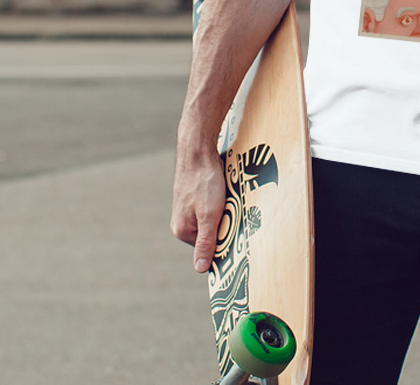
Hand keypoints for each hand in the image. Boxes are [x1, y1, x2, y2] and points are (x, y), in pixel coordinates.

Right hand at [171, 146, 225, 273]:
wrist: (198, 150)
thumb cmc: (203, 182)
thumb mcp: (209, 215)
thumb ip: (206, 242)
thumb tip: (200, 269)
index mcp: (183, 230)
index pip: (209, 248)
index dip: (224, 240)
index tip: (236, 233)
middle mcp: (183, 221)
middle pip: (212, 232)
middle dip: (225, 223)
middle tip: (232, 208)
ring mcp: (189, 208)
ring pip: (214, 217)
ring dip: (226, 210)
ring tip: (228, 197)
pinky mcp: (196, 196)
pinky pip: (214, 204)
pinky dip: (223, 199)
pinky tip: (225, 189)